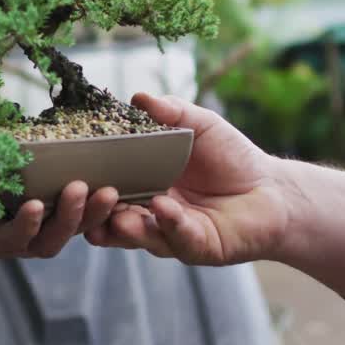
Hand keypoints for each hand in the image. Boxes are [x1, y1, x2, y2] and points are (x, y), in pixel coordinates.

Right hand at [86, 93, 289, 264]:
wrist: (274, 190)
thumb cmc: (233, 158)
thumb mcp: (199, 127)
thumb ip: (171, 113)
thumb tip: (139, 96)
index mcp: (142, 185)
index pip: (106, 187)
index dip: (88, 182)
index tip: (70, 170)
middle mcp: (149, 214)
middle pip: (111, 218)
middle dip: (96, 211)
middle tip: (85, 195)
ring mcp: (170, 234)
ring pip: (138, 235)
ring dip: (125, 225)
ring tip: (117, 211)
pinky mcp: (197, 248)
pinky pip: (177, 238)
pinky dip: (169, 223)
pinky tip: (163, 207)